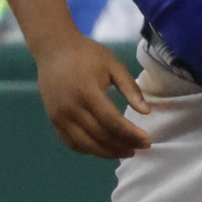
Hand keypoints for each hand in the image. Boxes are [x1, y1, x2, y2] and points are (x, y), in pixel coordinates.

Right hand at [32, 29, 151, 158]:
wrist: (53, 48)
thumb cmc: (86, 54)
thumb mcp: (113, 65)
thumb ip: (130, 88)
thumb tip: (146, 112)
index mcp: (87, 91)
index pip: (112, 121)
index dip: (131, 134)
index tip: (147, 140)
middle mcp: (71, 108)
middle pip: (100, 136)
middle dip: (124, 145)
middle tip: (141, 147)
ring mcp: (60, 116)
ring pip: (86, 144)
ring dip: (108, 153)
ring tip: (126, 151)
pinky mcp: (54, 120)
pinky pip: (72, 143)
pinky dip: (89, 150)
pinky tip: (104, 149)